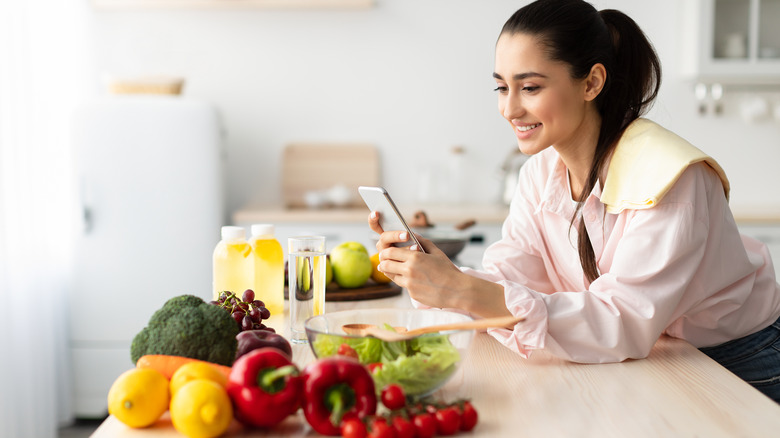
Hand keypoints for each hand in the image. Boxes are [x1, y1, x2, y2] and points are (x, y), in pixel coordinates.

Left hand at [367, 211, 509, 316]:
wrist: (457, 290)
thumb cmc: (448, 270)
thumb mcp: (436, 252)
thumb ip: (422, 242)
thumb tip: (412, 234)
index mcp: (415, 257)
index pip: (390, 252)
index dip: (386, 252)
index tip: (386, 252)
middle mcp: (409, 270)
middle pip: (385, 264)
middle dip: (383, 262)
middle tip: (385, 261)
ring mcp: (409, 283)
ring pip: (391, 276)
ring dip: (392, 272)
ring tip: (398, 269)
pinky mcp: (412, 294)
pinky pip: (403, 286)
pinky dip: (405, 282)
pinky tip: (415, 280)